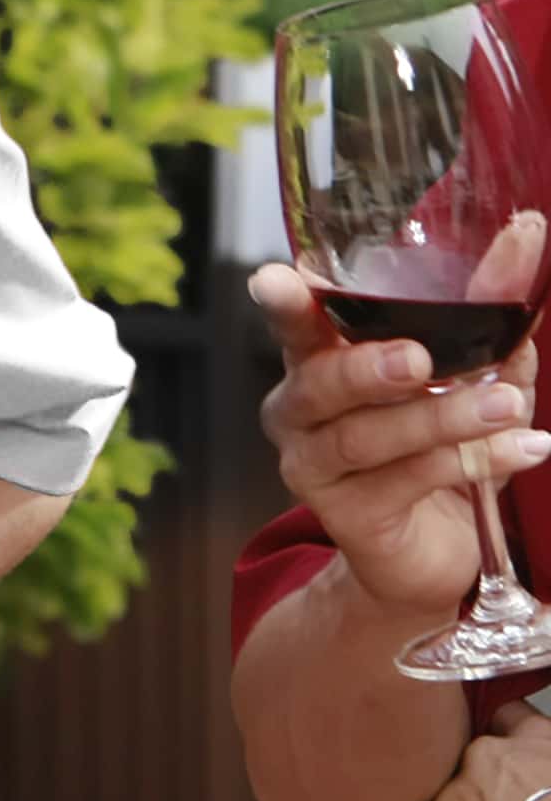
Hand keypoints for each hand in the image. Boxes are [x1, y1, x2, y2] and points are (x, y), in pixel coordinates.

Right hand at [249, 261, 550, 621]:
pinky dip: (469, 461)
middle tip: (419, 359)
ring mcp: (312, 467)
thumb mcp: (468, 379)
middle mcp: (299, 412)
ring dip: (442, 418)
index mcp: (317, 364)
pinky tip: (524, 448)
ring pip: (366, 436)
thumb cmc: (438, 451)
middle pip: (317, 383)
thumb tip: (521, 247)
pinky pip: (404, 482)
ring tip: (508, 407)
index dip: (283, 302)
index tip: (275, 279)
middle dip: (366, 368)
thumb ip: (486, 322)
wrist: (434, 553)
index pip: (294, 324)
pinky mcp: (345, 516)